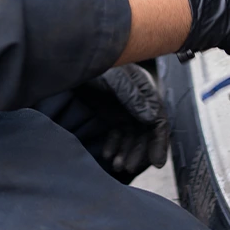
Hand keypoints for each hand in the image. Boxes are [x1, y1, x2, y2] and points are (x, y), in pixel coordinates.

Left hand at [38, 65, 169, 182]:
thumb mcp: (113, 79)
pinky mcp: (111, 113)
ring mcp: (124, 108)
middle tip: (128, 167)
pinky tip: (107, 155)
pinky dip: (114, 145)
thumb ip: (132, 97)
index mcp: (144, 90)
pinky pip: (117, 134)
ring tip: (116, 166)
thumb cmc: (93, 63)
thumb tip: (152, 119)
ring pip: (131, 136)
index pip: (158, 120)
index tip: (156, 163)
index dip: (159, 142)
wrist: (69, 62)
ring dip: (126, 151)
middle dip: (138, 151)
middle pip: (145, 132)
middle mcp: (138, 100)